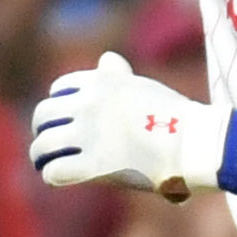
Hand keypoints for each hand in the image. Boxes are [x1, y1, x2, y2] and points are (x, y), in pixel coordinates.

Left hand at [32, 50, 228, 199]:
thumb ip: (118, 75)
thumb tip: (106, 60)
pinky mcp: (92, 166)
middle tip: (46, 143)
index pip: (59, 89)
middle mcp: (88, 105)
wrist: (196, 143)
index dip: (58, 105)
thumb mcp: (143, 87)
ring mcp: (88, 135)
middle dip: (42, 129)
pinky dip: (52, 174)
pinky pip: (54, 171)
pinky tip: (58, 176)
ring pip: (43, 145)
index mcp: (101, 82)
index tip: (62, 119)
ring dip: (40, 155)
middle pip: (43, 115)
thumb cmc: (177, 117)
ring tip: (44, 162)